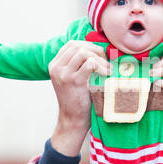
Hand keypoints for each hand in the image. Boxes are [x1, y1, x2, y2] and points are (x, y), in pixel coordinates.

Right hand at [48, 41, 111, 155]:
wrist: (73, 119)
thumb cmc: (78, 98)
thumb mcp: (73, 78)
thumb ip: (78, 64)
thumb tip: (97, 48)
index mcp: (55, 65)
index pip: (71, 44)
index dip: (88, 46)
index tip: (100, 56)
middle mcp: (56, 67)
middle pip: (78, 46)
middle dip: (96, 51)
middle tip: (106, 63)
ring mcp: (63, 73)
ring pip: (84, 52)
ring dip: (99, 58)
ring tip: (107, 69)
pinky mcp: (74, 80)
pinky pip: (90, 63)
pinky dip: (101, 66)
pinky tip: (106, 74)